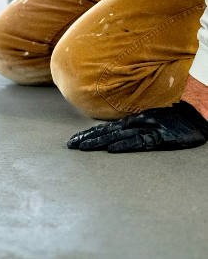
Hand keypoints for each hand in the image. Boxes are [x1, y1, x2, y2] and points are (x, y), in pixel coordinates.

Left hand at [67, 101, 207, 152]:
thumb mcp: (148, 122)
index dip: (89, 134)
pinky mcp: (160, 137)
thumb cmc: (170, 120)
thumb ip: (132, 128)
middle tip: (70, 145)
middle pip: (107, 131)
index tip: (74, 140)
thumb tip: (113, 136)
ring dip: (99, 142)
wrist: (193, 115)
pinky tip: (112, 149)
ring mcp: (147, 129)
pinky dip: (125, 145)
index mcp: (132, 121)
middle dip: (88, 138)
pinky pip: (140, 141)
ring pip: (118, 136)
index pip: (106, 128)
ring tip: (83, 147)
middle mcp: (136, 123)